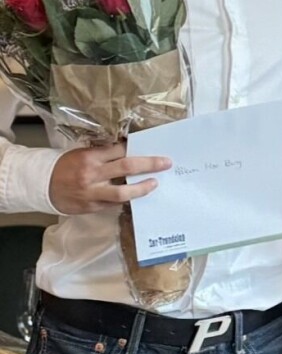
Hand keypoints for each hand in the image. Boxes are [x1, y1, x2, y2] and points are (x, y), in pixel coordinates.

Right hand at [49, 142, 170, 214]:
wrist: (43, 185)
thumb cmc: (66, 166)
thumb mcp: (83, 153)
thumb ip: (105, 154)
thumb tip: (130, 150)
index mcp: (91, 157)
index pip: (120, 150)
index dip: (137, 148)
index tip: (152, 146)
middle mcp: (93, 174)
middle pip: (127, 167)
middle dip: (150, 164)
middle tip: (166, 162)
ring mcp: (92, 192)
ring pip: (122, 192)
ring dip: (142, 188)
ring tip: (154, 183)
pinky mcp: (92, 206)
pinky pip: (114, 203)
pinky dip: (127, 199)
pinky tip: (138, 195)